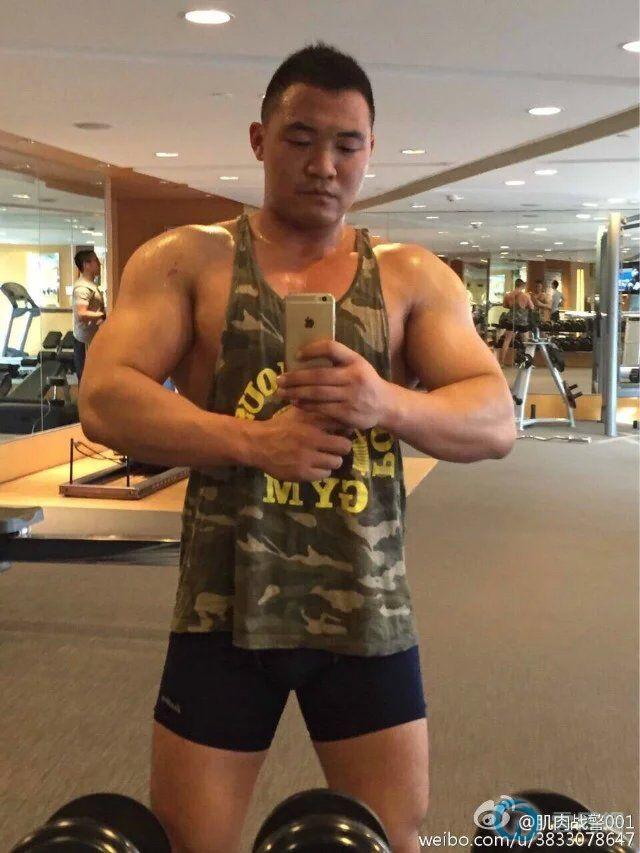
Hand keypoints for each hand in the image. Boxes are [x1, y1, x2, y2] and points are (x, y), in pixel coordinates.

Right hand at [252, 403, 353, 481]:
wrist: (258, 443)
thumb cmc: (281, 425)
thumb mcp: (299, 412)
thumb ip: (319, 413)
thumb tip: (342, 417)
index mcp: (313, 423)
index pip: (342, 425)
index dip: (345, 430)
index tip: (341, 432)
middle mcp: (312, 440)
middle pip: (344, 447)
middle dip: (341, 447)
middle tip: (334, 447)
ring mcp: (307, 458)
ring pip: (336, 462)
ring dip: (332, 460)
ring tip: (324, 457)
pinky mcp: (302, 473)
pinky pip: (324, 474)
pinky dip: (321, 470)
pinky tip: (314, 465)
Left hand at [275, 339, 391, 430]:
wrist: (385, 405)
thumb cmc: (364, 381)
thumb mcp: (357, 365)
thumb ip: (337, 360)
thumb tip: (303, 356)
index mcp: (355, 360)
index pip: (331, 348)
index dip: (312, 350)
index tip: (296, 355)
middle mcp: (354, 377)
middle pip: (318, 375)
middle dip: (295, 378)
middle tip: (279, 380)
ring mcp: (351, 397)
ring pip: (317, 394)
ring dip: (296, 393)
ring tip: (282, 392)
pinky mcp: (347, 413)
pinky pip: (321, 409)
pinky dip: (306, 406)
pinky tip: (295, 403)